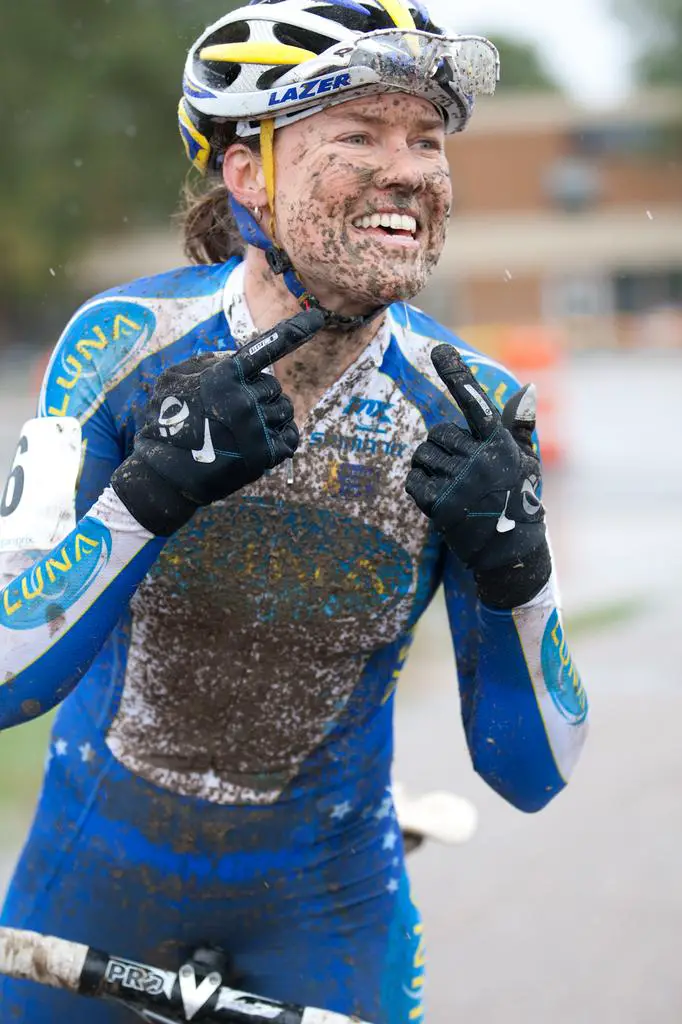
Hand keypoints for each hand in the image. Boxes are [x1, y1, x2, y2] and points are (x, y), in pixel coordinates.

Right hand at [112, 308, 325, 535]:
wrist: (164, 477)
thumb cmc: (164, 425)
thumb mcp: (172, 382)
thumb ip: (204, 362)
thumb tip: (232, 355)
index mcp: (223, 377)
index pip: (266, 347)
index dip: (294, 331)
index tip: (317, 317)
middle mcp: (243, 400)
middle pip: (273, 385)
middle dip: (259, 394)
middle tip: (235, 412)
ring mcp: (256, 429)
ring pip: (285, 409)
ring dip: (271, 415)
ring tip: (245, 429)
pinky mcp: (265, 455)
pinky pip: (291, 436)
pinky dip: (282, 436)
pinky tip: (262, 441)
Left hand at [405, 345, 550, 607]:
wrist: (509, 553)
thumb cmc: (519, 500)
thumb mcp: (526, 462)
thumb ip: (519, 425)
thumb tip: (528, 387)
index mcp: (500, 446)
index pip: (475, 402)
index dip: (456, 375)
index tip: (438, 352)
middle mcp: (479, 461)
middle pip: (439, 432)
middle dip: (444, 447)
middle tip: (460, 467)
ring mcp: (459, 484)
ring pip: (423, 454)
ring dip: (430, 466)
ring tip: (452, 483)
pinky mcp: (440, 505)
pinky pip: (414, 479)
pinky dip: (420, 485)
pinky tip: (439, 496)